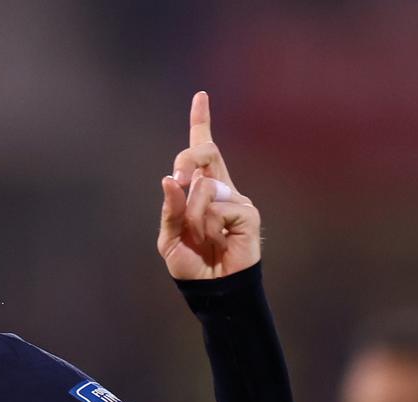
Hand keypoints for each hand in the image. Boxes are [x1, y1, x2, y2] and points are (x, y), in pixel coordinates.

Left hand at [157, 92, 260, 280]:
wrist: (211, 289)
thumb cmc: (190, 264)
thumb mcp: (169, 237)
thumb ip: (170, 209)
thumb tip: (170, 179)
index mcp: (201, 190)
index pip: (202, 152)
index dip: (201, 122)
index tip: (201, 96)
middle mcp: (221, 189)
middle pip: (205, 152)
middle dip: (188, 158)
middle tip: (178, 178)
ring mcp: (237, 199)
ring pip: (204, 187)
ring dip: (193, 215)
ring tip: (202, 238)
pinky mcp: (248, 213)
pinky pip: (218, 206)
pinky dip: (209, 224)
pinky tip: (218, 239)